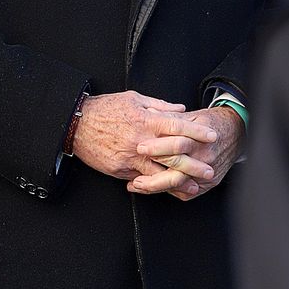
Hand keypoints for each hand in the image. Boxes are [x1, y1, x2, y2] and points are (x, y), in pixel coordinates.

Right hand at [71, 91, 217, 184]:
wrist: (77, 123)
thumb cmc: (106, 108)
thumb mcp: (134, 98)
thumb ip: (159, 105)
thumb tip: (181, 109)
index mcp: (146, 120)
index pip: (178, 126)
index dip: (197, 131)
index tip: (211, 136)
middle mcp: (141, 140)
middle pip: (173, 154)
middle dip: (193, 164)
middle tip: (209, 170)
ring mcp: (131, 157)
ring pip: (159, 172)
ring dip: (178, 181)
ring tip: (193, 187)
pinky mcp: (121, 170)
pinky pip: (142, 179)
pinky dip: (156, 185)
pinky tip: (167, 190)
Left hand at [129, 106, 244, 200]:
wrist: (237, 133)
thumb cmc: (212, 123)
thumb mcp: (193, 116)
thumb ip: (171, 118)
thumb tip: (148, 114)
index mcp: (199, 139)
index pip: (177, 144)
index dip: (157, 147)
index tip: (140, 148)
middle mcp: (204, 157)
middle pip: (177, 168)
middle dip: (153, 173)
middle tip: (134, 175)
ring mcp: (208, 172)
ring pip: (179, 184)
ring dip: (156, 187)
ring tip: (137, 185)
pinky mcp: (209, 183)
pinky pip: (187, 193)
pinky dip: (168, 192)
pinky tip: (151, 190)